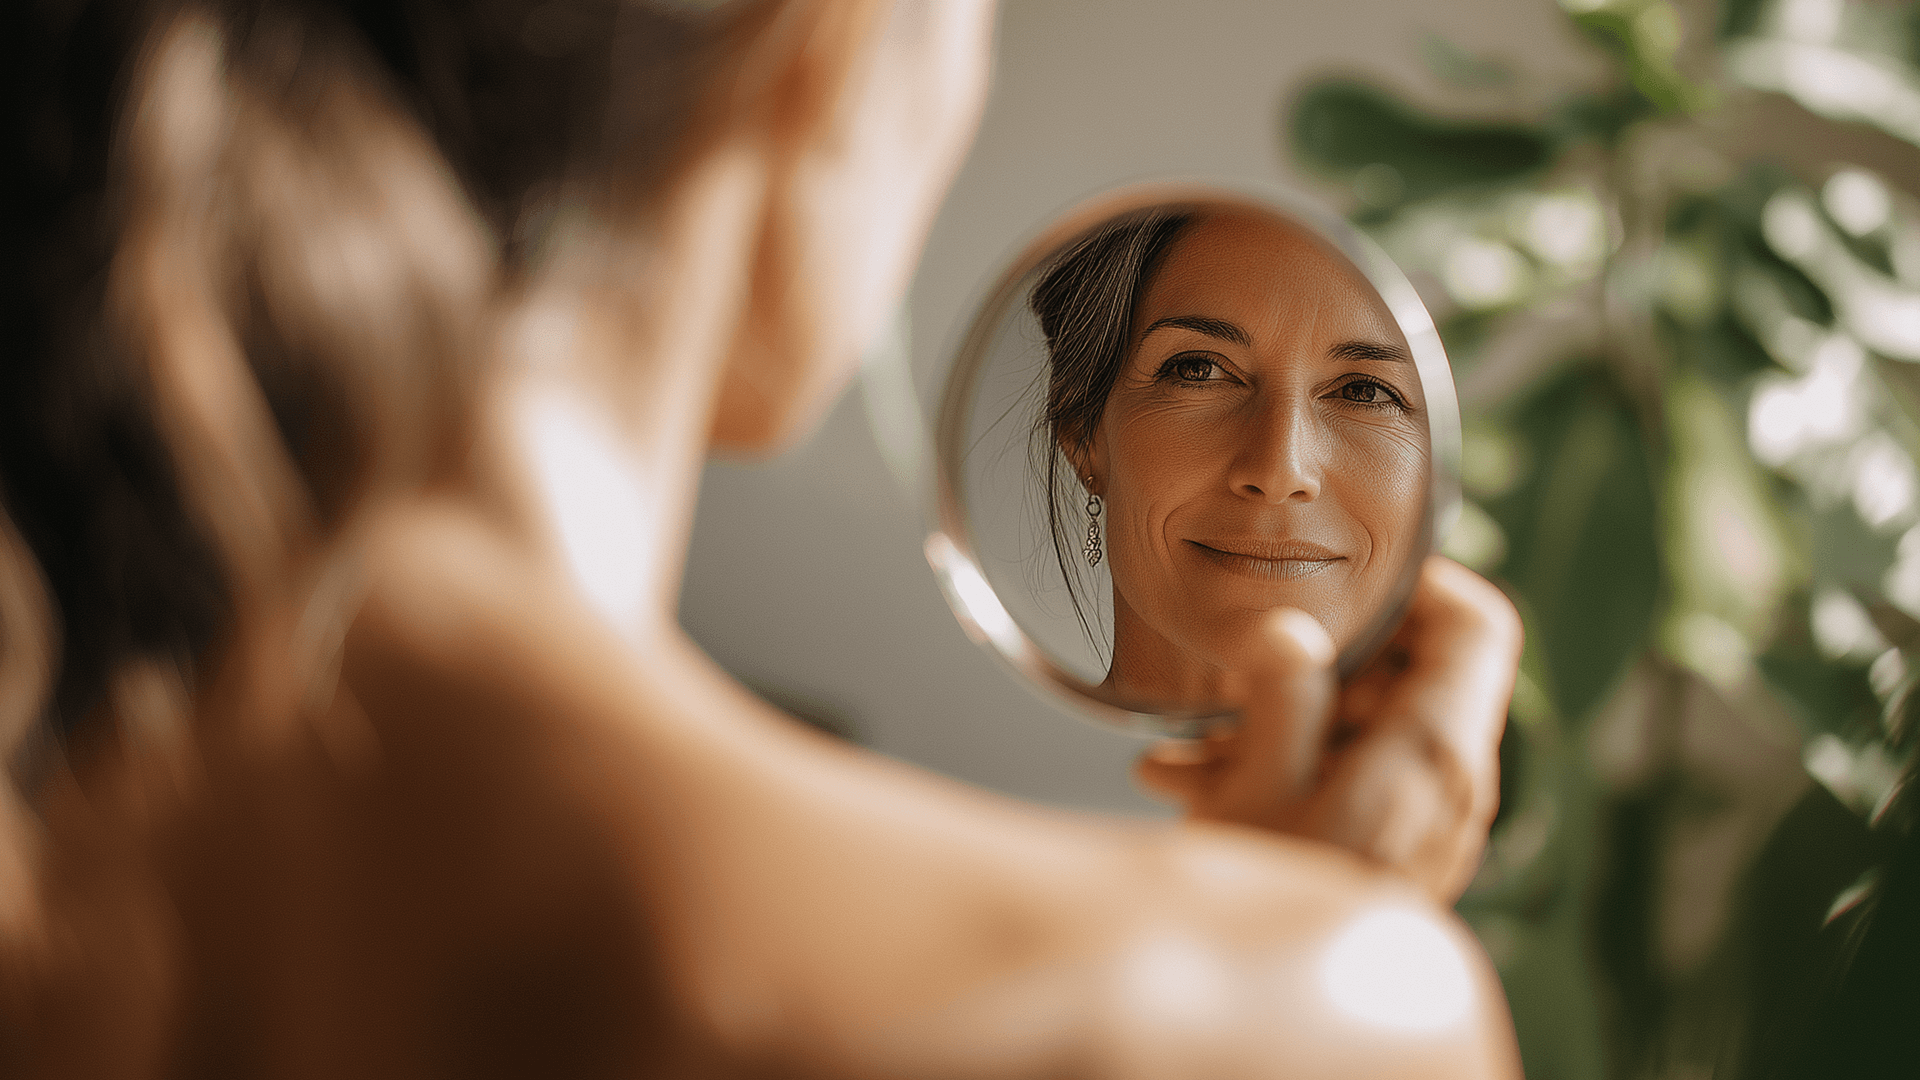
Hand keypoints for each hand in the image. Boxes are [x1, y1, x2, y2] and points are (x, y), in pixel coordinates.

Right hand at [1134, 557, 1522, 901]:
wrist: (1275, 1024)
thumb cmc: (1276, 911)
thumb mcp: (1259, 789)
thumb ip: (1284, 694)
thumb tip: (1290, 633)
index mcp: (1436, 751)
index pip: (1479, 623)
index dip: (1422, 585)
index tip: (1349, 584)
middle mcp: (1453, 785)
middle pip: (1412, 673)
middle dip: (1317, 666)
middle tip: (1239, 679)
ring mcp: (1428, 822)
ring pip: (1369, 728)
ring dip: (1283, 723)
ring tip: (1189, 753)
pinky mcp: (1397, 851)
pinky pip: (1354, 780)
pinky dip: (1289, 770)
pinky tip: (1197, 788)